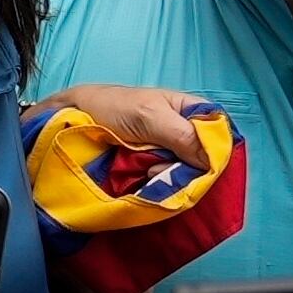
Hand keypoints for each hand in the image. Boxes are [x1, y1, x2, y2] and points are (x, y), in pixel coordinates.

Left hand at [27, 84, 213, 167]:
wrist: (73, 120)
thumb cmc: (112, 107)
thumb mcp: (149, 116)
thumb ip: (182, 135)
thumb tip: (211, 161)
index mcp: (191, 112)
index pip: (220, 136)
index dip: (215, 152)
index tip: (200, 164)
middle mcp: (186, 134)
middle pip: (206, 162)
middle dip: (187, 170)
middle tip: (160, 168)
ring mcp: (170, 154)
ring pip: (187, 176)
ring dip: (169, 178)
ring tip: (148, 172)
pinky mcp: (155, 170)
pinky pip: (168, 184)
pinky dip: (158, 184)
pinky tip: (144, 179)